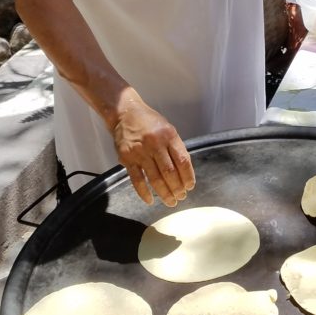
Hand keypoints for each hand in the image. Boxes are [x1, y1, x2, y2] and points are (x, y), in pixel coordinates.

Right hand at [108, 92, 195, 207]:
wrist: (125, 113)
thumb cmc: (150, 122)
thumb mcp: (168, 129)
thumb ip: (176, 148)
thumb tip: (184, 173)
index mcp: (169, 136)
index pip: (183, 161)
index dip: (188, 177)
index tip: (190, 186)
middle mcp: (155, 144)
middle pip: (169, 172)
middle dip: (177, 188)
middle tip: (181, 197)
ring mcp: (140, 152)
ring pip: (155, 178)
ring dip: (164, 193)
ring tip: (170, 201)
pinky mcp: (127, 158)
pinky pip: (137, 179)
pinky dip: (144, 192)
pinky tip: (150, 200)